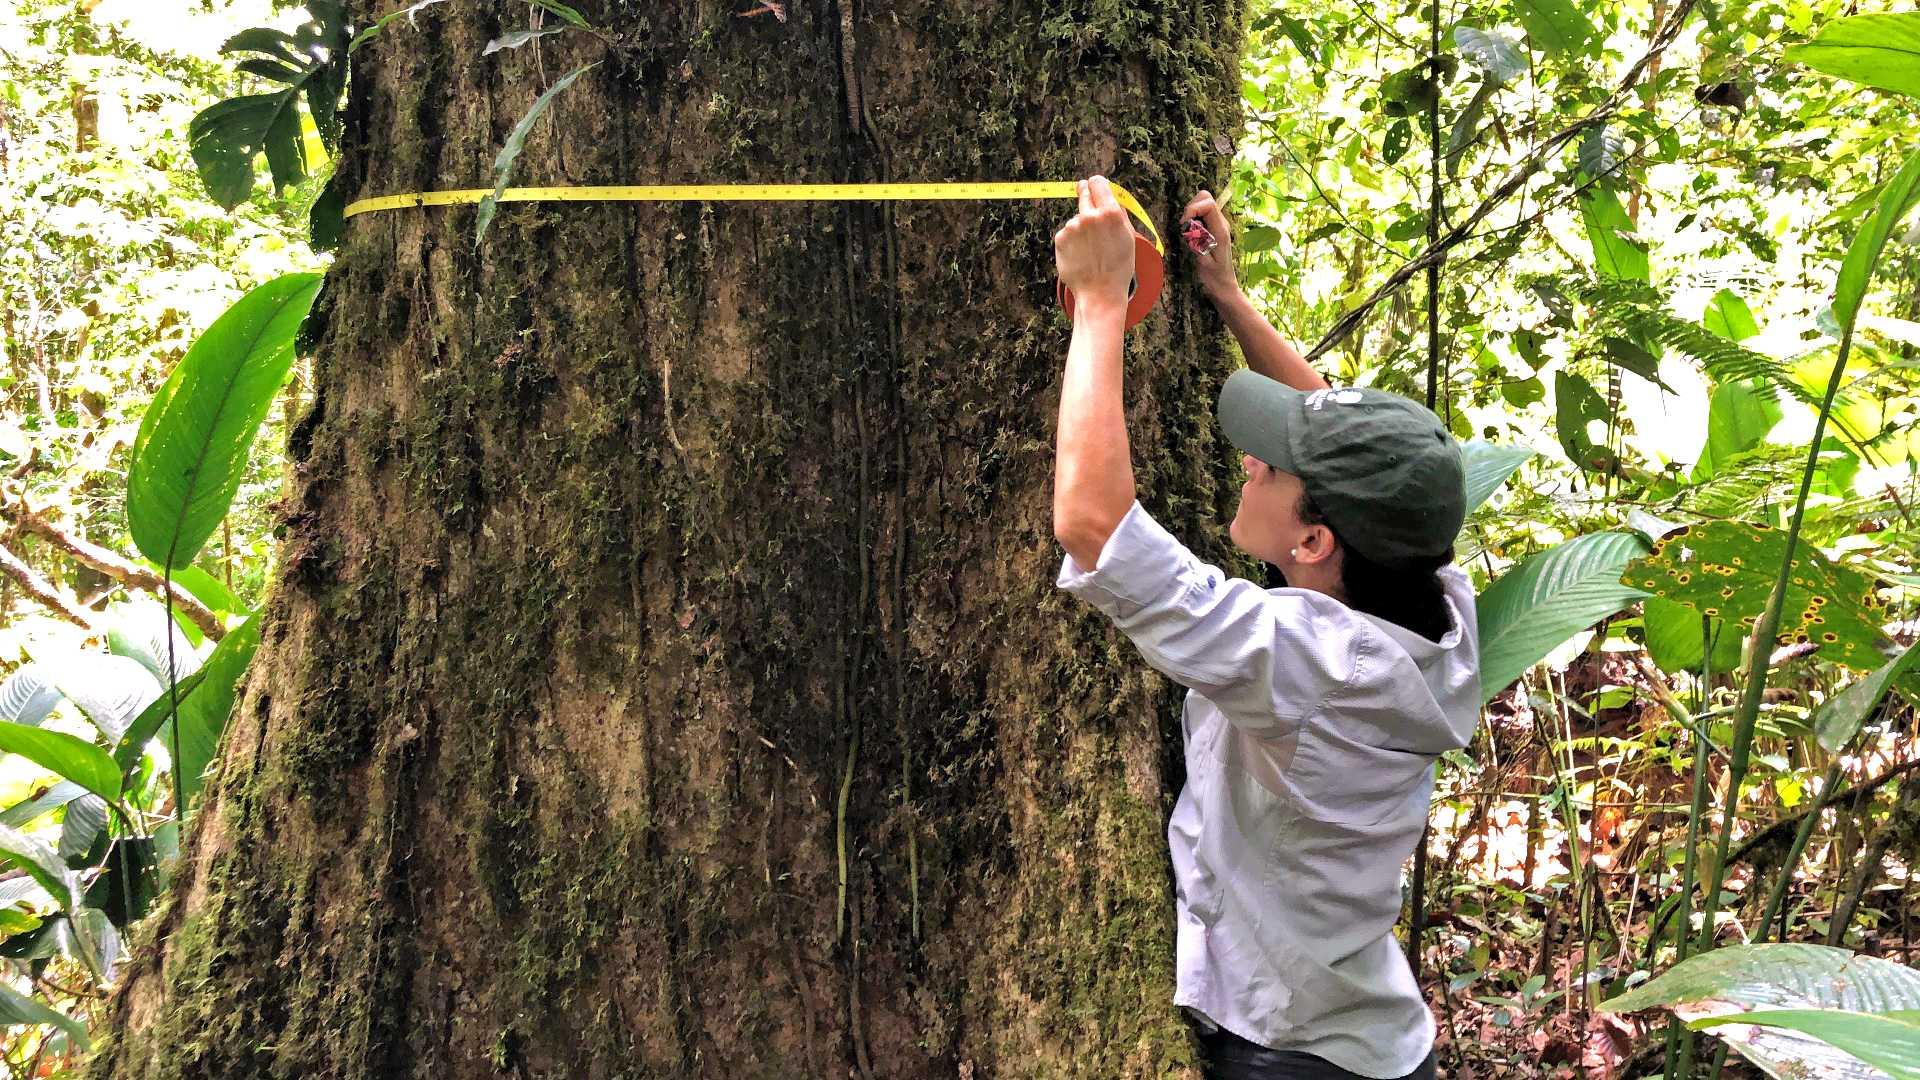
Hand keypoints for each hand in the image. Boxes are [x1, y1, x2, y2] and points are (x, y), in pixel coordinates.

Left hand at [1053, 176, 1135, 309]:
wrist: (1099, 292)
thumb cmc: (1118, 267)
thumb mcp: (1128, 237)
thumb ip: (1118, 213)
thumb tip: (1110, 196)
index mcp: (1111, 213)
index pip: (1098, 182)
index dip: (1096, 184)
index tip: (1093, 186)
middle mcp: (1090, 216)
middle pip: (1084, 193)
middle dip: (1085, 195)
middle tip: (1086, 203)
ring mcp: (1073, 226)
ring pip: (1076, 218)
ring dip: (1081, 227)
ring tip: (1090, 249)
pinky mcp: (1060, 238)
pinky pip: (1067, 233)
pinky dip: (1071, 241)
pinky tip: (1080, 255)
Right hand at [1181, 189, 1237, 299]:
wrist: (1224, 285)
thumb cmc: (1214, 277)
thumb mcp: (1204, 262)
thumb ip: (1198, 243)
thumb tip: (1190, 227)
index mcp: (1221, 230)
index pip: (1208, 204)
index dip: (1192, 208)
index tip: (1184, 223)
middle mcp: (1221, 223)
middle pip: (1205, 197)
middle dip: (1191, 207)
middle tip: (1185, 226)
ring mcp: (1218, 224)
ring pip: (1202, 203)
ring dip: (1191, 212)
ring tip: (1188, 231)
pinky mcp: (1213, 227)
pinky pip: (1201, 213)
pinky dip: (1192, 218)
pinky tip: (1191, 233)